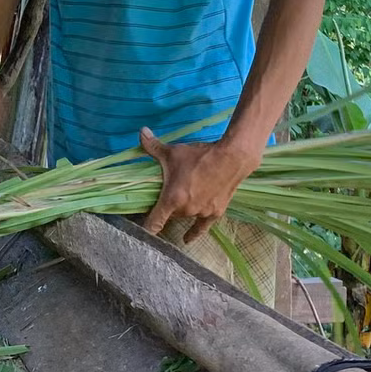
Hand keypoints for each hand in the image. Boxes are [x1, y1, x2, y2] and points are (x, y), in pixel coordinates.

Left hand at [138, 127, 263, 242]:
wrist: (231, 159)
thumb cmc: (198, 156)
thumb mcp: (172, 151)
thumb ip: (152, 146)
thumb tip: (141, 131)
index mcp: (172, 199)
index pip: (154, 222)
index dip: (146, 229)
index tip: (139, 235)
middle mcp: (186, 210)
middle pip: (170, 216)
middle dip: (166, 209)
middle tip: (163, 198)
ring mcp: (201, 213)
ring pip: (185, 217)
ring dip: (181, 211)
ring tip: (180, 201)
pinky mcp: (215, 213)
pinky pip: (201, 227)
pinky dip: (193, 232)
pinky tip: (188, 240)